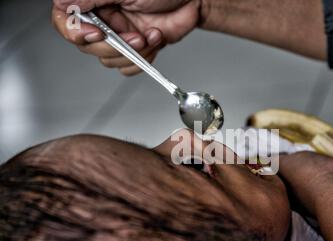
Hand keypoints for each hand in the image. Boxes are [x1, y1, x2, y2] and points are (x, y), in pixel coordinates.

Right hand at [52, 0, 200, 75]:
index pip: (65, 19)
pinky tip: (154, 40)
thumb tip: (63, 5)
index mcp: (93, 0)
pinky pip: (128, 67)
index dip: (75, 32)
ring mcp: (118, 35)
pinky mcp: (135, 49)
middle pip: (87, 46)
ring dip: (133, 53)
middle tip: (134, 38)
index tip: (96, 34)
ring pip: (109, 60)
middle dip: (114, 47)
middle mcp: (103, 17)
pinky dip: (143, 59)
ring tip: (149, 36)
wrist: (194, 0)